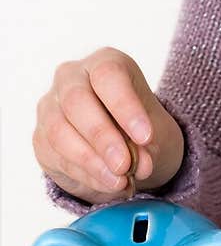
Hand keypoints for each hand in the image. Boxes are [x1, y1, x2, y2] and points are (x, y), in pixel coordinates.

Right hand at [33, 47, 183, 204]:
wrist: (122, 145)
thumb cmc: (138, 126)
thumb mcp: (155, 132)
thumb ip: (147, 146)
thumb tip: (138, 165)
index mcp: (105, 63)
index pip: (108, 75)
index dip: (125, 107)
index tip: (145, 137)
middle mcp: (71, 78)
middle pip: (76, 100)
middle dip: (102, 137)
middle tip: (125, 165)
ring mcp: (50, 106)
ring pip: (60, 131)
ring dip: (91, 161)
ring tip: (119, 180)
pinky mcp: (41, 138)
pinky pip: (56, 156)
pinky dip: (85, 174)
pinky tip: (107, 183)